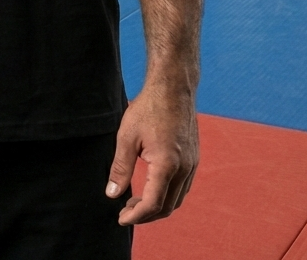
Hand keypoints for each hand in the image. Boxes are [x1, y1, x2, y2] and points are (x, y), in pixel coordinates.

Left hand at [105, 84, 198, 224]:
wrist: (173, 87)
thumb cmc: (148, 108)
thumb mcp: (127, 136)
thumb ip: (120, 167)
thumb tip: (112, 194)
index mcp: (167, 165)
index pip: (153, 204)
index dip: (136, 216)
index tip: (121, 218)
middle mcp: (184, 168)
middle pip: (167, 207)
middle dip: (145, 215)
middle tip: (125, 211)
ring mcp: (192, 164)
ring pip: (177, 199)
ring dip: (158, 206)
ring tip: (135, 201)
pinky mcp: (194, 158)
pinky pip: (183, 187)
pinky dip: (168, 195)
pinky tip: (151, 186)